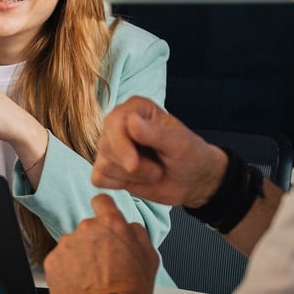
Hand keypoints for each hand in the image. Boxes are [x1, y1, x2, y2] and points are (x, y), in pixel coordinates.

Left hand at [44, 194, 159, 293]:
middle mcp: (86, 229)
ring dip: (79, 257)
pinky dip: (66, 271)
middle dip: (94, 243)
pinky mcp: (52, 261)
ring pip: (73, 246)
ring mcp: (66, 245)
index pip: (101, 201)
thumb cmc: (130, 291)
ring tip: (92, 279)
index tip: (102, 220)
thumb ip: (137, 233)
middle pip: (88, 229)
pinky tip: (80, 284)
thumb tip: (128, 226)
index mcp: (111, 224)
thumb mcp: (149, 257)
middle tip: (104, 265)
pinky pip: (59, 261)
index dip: (103, 210)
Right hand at [91, 96, 226, 207]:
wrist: (194, 181)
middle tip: (158, 170)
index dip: (120, 144)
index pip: (114, 122)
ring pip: (103, 164)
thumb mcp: (179, 144)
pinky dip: (118, 184)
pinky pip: (99, 178)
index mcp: (136, 109)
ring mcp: (111, 146)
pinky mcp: (108, 167)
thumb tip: (130, 120)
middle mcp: (119, 124)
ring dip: (131, 177)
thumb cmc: (190, 156)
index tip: (133, 164)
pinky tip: (137, 181)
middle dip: (132, 166)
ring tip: (153, 173)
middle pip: (106, 145)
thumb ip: (155, 134)